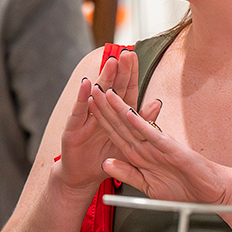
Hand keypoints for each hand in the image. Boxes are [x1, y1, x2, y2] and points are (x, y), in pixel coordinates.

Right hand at [52, 50, 160, 189]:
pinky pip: (79, 112)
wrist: (84, 177)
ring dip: (104, 79)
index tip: (134, 56)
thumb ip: (142, 122)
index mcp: (115, 114)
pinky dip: (82, 98)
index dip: (129, 74)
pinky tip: (87, 84)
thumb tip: (158, 102)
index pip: (125, 90)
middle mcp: (100, 111)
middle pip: (112, 88)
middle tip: (126, 54)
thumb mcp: (129, 141)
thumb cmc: (106, 156)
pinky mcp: (73, 129)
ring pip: (96, 96)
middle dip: (119, 71)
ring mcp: (86, 118)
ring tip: (111, 64)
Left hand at [86, 83, 231, 204]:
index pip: (116, 133)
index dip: (101, 120)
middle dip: (105, 107)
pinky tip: (129, 112)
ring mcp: (159, 145)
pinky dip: (140, 124)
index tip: (88, 106)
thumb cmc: (185, 189)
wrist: (212, 192)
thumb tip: (105, 163)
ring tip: (105, 91)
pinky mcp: (171, 149)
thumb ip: (127, 174)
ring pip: (134, 124)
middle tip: (92, 87)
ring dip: (118, 108)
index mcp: (141, 154)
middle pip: (121, 124)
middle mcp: (147, 146)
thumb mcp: (148, 186)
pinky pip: (152, 135)